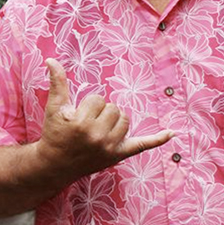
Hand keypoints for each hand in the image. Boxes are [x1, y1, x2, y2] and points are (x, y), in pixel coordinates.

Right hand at [36, 58, 172, 180]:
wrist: (55, 164)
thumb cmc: (55, 133)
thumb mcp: (54, 107)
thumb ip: (57, 83)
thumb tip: (51, 60)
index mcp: (82, 122)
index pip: (97, 100)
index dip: (87, 105)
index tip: (77, 116)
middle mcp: (98, 136)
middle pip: (113, 109)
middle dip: (101, 112)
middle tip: (87, 124)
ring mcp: (110, 148)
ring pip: (125, 120)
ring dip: (114, 121)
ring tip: (99, 128)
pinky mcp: (118, 156)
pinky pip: (142, 145)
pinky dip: (157, 139)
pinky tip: (172, 133)